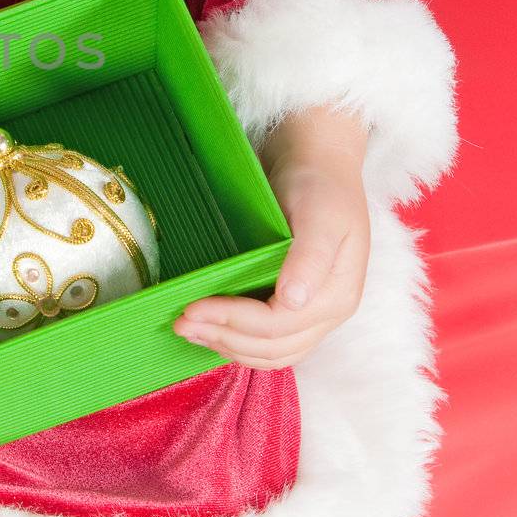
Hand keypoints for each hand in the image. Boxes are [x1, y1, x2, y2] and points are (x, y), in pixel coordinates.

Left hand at [172, 104, 369, 368]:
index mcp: (337, 294)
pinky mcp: (296, 307)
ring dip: (226, 345)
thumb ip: (310, 257)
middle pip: (272, 346)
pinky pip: (268, 342)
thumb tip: (292, 301)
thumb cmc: (319, 183)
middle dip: (223, 338)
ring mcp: (313, 313)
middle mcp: (328, 312)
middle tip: (179, 322)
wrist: (319, 164)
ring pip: (270, 352)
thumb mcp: (320, 213)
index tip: (192, 307)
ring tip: (187, 329)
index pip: (278, 325)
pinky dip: (237, 341)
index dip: (233, 320)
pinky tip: (210, 330)